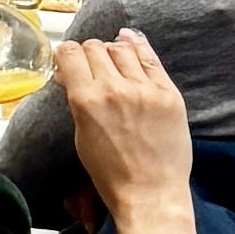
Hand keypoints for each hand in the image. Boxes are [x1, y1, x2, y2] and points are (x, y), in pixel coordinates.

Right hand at [56, 30, 198, 233]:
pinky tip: (130, 40)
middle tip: (90, 64)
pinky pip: (151, 58)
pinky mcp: (168, 93)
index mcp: (87, 101)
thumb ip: (75, 101)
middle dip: (88, 53)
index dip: (66, 53)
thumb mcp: (82, 137)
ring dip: (112, 50)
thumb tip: (66, 75)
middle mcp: (115, 89)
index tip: (68, 58)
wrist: (151, 194)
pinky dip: (138, 45)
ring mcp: (145, 89)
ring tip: (111, 58)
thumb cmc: (113, 175)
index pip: (70, 54)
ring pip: (121, 48)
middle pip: (95, 48)